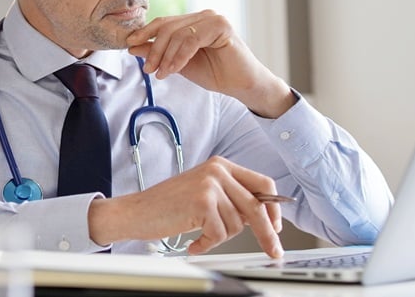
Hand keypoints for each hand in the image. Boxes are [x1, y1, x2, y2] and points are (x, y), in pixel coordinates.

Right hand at [88, 157, 284, 257]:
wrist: (137, 211)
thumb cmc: (167, 205)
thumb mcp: (204, 192)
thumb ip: (231, 198)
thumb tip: (263, 216)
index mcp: (221, 165)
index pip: (263, 183)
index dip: (274, 208)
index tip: (277, 226)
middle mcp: (217, 170)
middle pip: (257, 206)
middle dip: (268, 233)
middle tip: (273, 250)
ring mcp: (209, 185)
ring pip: (236, 225)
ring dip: (219, 236)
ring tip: (200, 232)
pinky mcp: (202, 202)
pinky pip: (220, 234)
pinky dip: (207, 243)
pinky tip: (194, 240)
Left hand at [125, 10, 294, 117]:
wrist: (242, 85)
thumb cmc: (215, 73)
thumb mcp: (179, 64)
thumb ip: (159, 53)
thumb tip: (133, 46)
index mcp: (192, 21)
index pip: (163, 23)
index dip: (144, 33)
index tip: (129, 45)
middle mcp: (202, 16)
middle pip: (167, 27)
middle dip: (153, 49)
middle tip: (147, 68)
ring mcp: (213, 19)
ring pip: (178, 33)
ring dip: (165, 55)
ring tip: (161, 73)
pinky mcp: (222, 27)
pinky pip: (192, 39)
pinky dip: (179, 56)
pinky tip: (173, 69)